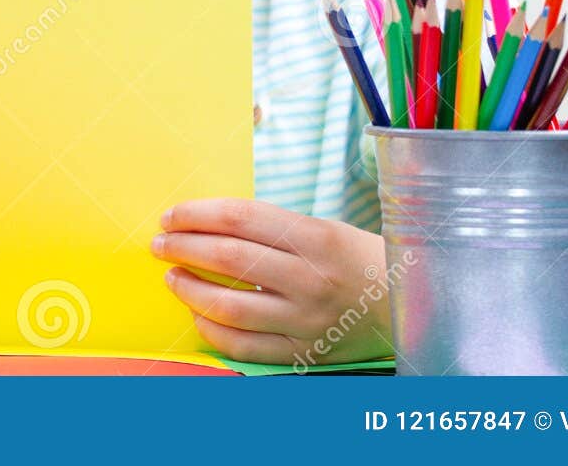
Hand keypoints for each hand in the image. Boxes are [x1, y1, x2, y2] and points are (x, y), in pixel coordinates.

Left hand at [151, 198, 390, 365]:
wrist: (407, 308)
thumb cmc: (355, 259)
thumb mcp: (323, 228)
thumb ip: (271, 227)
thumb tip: (206, 223)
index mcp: (316, 238)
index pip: (240, 218)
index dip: (196, 214)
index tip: (171, 216)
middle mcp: (311, 279)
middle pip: (229, 258)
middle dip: (184, 248)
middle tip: (160, 244)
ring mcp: (307, 320)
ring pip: (231, 307)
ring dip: (190, 290)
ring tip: (172, 277)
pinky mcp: (304, 352)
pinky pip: (245, 347)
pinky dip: (213, 331)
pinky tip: (197, 314)